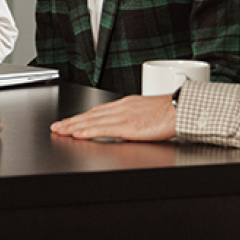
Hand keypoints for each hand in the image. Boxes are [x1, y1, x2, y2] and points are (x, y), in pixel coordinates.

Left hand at [50, 94, 175, 141]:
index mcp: (127, 105)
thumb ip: (136, 119)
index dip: (82, 116)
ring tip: (60, 131)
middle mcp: (121, 108)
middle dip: (72, 121)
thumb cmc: (171, 113)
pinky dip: (87, 131)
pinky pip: (102, 129)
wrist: (181, 109)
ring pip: (91, 120)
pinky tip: (76, 134)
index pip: (99, 111)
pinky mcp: (126, 126)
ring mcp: (122, 116)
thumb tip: (130, 127)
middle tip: (57, 126)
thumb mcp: (148, 113)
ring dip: (73, 126)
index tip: (71, 121)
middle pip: (91, 114)